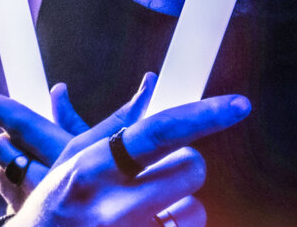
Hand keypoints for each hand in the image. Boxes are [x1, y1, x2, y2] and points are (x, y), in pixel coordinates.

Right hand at [0, 77, 249, 225]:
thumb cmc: (56, 204)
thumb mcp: (72, 159)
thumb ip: (117, 124)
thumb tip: (151, 83)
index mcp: (94, 167)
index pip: (159, 132)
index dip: (203, 116)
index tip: (240, 104)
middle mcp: (115, 204)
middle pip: (192, 168)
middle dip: (185, 166)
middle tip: (161, 173)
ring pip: (196, 210)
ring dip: (181, 208)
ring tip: (149, 213)